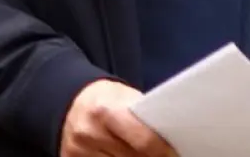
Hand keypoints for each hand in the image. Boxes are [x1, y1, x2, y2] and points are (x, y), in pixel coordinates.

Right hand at [59, 79, 176, 156]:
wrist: (74, 103)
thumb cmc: (108, 100)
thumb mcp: (127, 98)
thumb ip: (145, 119)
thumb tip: (171, 139)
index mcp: (106, 111)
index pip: (143, 141)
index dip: (163, 151)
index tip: (175, 154)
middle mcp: (90, 133)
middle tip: (166, 156)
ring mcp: (78, 150)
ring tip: (148, 155)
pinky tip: (127, 156)